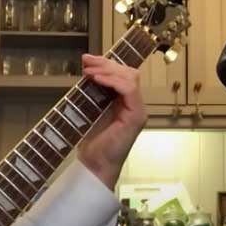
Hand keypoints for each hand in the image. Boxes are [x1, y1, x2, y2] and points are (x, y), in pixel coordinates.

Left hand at [77, 54, 145, 187]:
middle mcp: (135, 104)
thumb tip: (88, 70)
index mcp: (126, 102)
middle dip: (107, 64)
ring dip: (108, 70)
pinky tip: (97, 80)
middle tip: (87, 61)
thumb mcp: (91, 109)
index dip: (107, 64)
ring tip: (89, 71)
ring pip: (131, 78)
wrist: (95, 165)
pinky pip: (130, 90)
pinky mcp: (136, 117)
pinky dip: (113, 81)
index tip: (87, 60)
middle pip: (128, 73)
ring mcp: (138, 110)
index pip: (123, 75)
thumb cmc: (93, 142)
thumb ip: (94, 92)